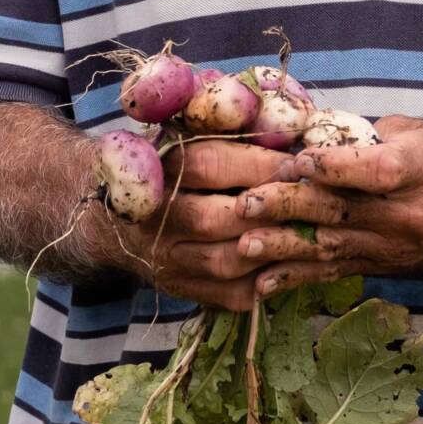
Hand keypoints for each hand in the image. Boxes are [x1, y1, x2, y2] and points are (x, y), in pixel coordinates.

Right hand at [98, 137, 295, 310]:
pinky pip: (230, 295)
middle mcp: (156, 216)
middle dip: (267, 211)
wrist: (114, 217)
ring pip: (224, 262)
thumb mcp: (189, 136)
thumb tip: (289, 133)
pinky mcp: (179, 288)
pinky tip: (292, 263)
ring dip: (272, 249)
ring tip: (307, 233)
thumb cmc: (169, 167)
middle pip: (213, 219)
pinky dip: (267, 282)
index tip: (298, 165)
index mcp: (158, 168)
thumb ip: (228, 128)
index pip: (210, 165)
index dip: (260, 166)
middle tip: (309, 203)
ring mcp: (165, 258)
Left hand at [228, 117, 422, 294]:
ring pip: (331, 247)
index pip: (370, 171)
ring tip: (244, 246)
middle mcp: (406, 214)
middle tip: (245, 203)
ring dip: (284, 247)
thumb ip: (373, 134)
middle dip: (288, 207)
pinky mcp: (388, 266)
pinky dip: (299, 277)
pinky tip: (263, 283)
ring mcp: (396, 246)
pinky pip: (337, 272)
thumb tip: (320, 132)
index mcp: (418, 170)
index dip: (329, 166)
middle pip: (341, 211)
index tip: (293, 159)